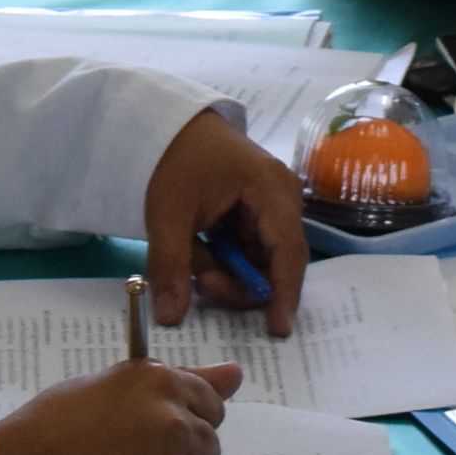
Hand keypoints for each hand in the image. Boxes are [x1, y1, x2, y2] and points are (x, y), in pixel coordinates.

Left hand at [142, 112, 304, 332]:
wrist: (167, 124)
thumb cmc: (174, 160)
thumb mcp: (167, 215)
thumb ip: (171, 266)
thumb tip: (170, 318)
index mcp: (271, 190)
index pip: (288, 252)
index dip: (284, 294)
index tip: (277, 330)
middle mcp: (283, 198)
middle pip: (277, 261)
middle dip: (241, 284)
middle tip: (203, 286)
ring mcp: (272, 204)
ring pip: (262, 260)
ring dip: (230, 274)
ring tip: (194, 267)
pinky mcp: (257, 211)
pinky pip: (250, 249)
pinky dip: (227, 261)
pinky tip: (201, 256)